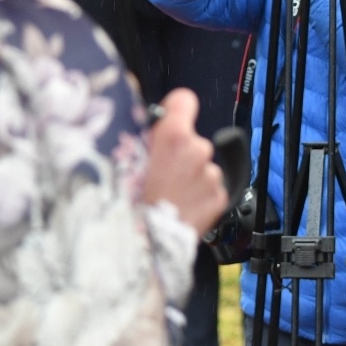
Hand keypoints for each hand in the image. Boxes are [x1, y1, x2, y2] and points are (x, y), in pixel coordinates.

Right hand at [141, 88, 225, 233]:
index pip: (184, 101)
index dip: (175, 110)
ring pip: (200, 165)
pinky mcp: (220, 196)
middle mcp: (198, 150)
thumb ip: (141, 137)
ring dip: (188, 175)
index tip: (168, 119)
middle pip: (191, 138)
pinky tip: (181, 204)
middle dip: (179, 151)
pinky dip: (198, 194)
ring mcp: (211, 174)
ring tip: (169, 193)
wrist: (151, 244)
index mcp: (174, 136)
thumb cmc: (133, 203)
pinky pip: (209, 187)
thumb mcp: (125, 162)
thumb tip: (145, 121)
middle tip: (159, 172)